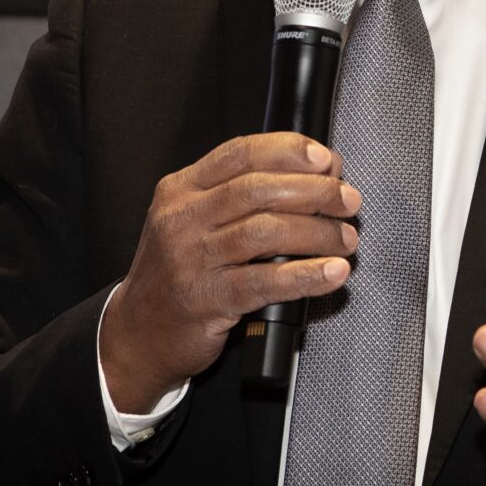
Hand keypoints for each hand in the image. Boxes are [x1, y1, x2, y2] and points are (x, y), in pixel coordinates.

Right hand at [100, 132, 360, 413]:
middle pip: (258, 189)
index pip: (241, 153)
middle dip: (315, 191)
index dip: (290, 151)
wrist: (137, 334)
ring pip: (266, 232)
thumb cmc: (179, 272)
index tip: (327, 160)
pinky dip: (307, 275)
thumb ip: (241, 195)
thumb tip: (316, 173)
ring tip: (346, 239)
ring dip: (318, 232)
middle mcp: (182, 218)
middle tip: (348, 201)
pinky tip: (332, 273)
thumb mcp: (194, 221)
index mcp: (181, 189)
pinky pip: (265, 282)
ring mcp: (191, 259)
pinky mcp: (206, 300)